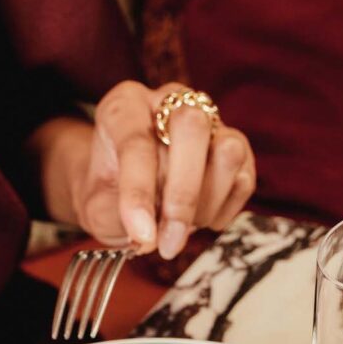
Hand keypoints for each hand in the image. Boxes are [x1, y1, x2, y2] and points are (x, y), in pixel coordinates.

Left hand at [74, 83, 255, 258]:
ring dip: (206, 203)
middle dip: (183, 193)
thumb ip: (117, 217)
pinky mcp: (237, 146)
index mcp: (125, 106)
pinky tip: (200, 221)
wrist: (122, 189)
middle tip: (169, 241)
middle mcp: (170, 102)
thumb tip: (149, 237)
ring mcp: (209, 120)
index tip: (142, 235)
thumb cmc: (109, 194)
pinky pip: (245, 178)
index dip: (139, 192)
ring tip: (181, 230)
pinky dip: (224, 209)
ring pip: (227, 150)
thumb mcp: (97, 205)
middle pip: (192, 126)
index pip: (137, 141)